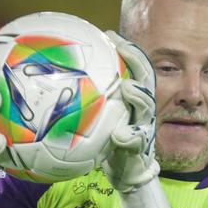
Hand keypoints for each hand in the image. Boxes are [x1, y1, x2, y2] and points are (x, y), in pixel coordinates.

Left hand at [102, 31, 160, 194]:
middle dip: (137, 63)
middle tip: (124, 48)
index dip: (126, 50)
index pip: (134, 68)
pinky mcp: (141, 148)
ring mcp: (144, 127)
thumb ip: (91, 101)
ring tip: (128, 87)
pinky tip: (121, 135)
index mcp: (133, 100)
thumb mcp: (101, 119)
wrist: (128, 173)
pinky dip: (130, 137)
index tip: (110, 34)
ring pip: (147, 108)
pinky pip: (137, 141)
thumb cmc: (109, 143)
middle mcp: (142, 110)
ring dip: (139, 96)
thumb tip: (61, 80)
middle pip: (146, 80)